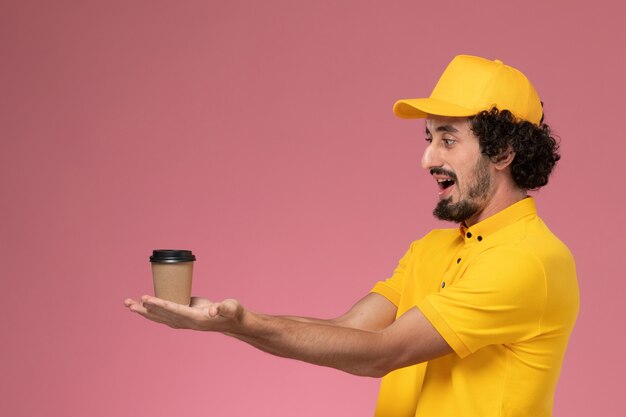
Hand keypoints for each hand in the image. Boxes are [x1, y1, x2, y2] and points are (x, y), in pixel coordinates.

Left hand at [124, 296, 243, 331]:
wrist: (233, 321)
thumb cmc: (233, 312)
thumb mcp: (231, 307)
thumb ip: (223, 308)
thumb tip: (213, 310)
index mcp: (196, 319)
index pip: (174, 310)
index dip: (160, 304)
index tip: (146, 298)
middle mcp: (186, 322)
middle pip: (162, 315)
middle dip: (145, 308)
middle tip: (128, 302)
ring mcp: (183, 320)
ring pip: (160, 316)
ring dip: (144, 310)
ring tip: (128, 304)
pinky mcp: (183, 315)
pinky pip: (164, 313)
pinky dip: (153, 309)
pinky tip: (143, 304)